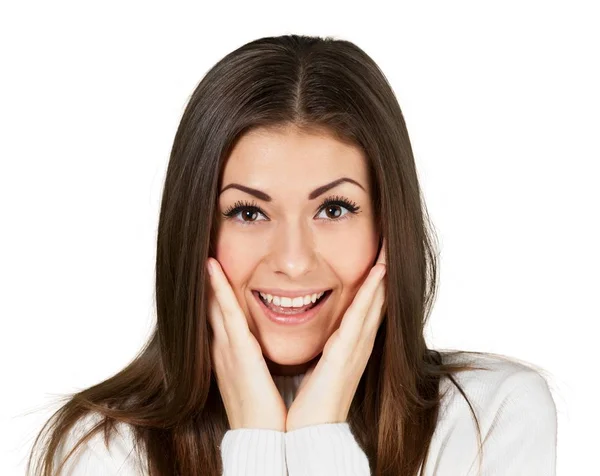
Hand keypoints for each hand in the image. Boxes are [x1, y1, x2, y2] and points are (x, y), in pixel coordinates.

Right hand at [206, 257, 286, 430]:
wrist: (265, 437)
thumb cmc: (267, 412)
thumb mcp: (258, 379)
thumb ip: (256, 359)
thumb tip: (261, 345)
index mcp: (232, 354)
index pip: (220, 315)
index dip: (214, 292)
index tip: (213, 270)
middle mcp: (224, 348)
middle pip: (211, 306)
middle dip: (207, 283)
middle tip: (203, 255)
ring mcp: (227, 349)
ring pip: (215, 304)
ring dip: (210, 280)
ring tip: (204, 253)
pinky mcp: (237, 353)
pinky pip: (226, 314)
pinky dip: (219, 291)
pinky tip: (213, 270)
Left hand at [286, 239, 387, 431]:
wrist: (310, 431)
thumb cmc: (312, 400)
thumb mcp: (321, 363)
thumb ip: (325, 344)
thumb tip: (318, 327)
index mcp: (350, 344)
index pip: (367, 305)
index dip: (375, 280)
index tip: (378, 254)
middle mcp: (359, 343)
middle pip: (377, 300)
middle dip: (383, 272)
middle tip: (391, 242)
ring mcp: (356, 348)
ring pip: (374, 303)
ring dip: (382, 275)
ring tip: (389, 249)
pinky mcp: (346, 354)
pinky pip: (360, 317)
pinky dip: (371, 294)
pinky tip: (378, 273)